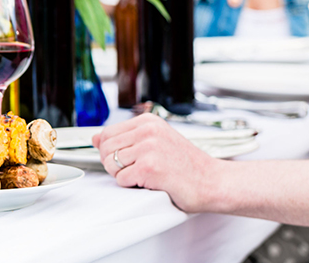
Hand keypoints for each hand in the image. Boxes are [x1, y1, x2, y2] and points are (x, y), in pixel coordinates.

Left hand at [92, 113, 220, 212]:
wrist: (214, 182)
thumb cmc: (187, 166)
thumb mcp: (156, 142)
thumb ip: (126, 138)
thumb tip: (94, 137)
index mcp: (148, 121)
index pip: (107, 133)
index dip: (108, 150)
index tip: (123, 159)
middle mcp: (147, 131)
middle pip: (105, 148)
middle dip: (112, 163)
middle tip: (133, 170)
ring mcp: (148, 148)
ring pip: (111, 164)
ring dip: (123, 175)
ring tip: (144, 176)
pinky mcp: (149, 167)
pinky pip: (122, 179)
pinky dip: (132, 185)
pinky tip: (150, 182)